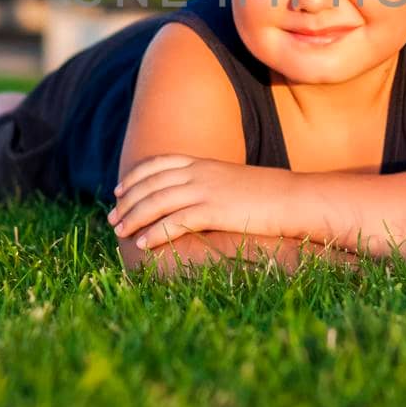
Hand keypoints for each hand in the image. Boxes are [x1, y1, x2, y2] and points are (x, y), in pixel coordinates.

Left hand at [108, 155, 297, 249]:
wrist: (293, 198)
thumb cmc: (267, 195)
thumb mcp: (231, 181)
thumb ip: (209, 184)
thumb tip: (191, 199)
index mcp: (204, 163)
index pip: (158, 164)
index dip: (135, 177)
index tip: (118, 190)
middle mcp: (200, 172)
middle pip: (151, 184)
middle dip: (128, 202)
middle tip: (112, 219)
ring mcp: (206, 190)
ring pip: (157, 201)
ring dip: (134, 217)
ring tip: (120, 233)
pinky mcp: (214, 210)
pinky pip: (176, 221)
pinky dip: (156, 232)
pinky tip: (144, 244)